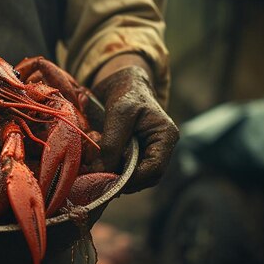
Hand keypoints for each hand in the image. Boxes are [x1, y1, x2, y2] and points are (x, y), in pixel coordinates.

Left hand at [92, 65, 178, 192]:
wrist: (121, 83)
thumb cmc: (125, 93)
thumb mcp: (118, 115)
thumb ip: (112, 144)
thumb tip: (101, 172)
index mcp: (166, 136)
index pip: (155, 169)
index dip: (133, 179)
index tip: (110, 180)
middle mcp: (160, 148)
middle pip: (145, 177)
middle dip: (122, 179)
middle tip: (100, 178)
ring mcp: (148, 152)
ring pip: (134, 176)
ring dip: (115, 174)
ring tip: (97, 168)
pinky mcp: (135, 154)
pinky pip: (124, 169)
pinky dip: (111, 168)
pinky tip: (98, 163)